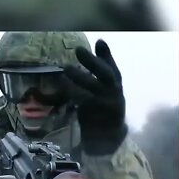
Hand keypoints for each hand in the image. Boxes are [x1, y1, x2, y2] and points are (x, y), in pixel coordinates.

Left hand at [64, 39, 127, 154]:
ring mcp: (104, 103)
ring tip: (66, 67)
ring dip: (79, 76)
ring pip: (92, 87)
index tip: (99, 41)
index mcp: (116, 85)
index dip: (107, 55)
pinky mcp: (93, 113)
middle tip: (78, 50)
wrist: (107, 136)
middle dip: (92, 61)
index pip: (113, 68)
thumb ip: (102, 67)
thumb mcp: (106, 87)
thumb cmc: (104, 107)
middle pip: (105, 74)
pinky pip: (81, 100)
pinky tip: (61, 83)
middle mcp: (113, 93)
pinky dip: (71, 90)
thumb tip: (99, 42)